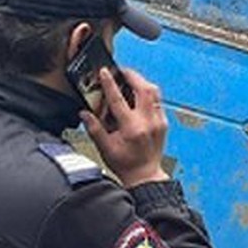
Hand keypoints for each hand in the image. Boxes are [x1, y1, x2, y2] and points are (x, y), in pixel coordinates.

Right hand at [81, 67, 169, 188]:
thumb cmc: (125, 164)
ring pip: (155, 93)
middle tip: (121, 71)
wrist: (145, 175)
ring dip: (142, 82)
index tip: (105, 72)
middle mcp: (148, 123)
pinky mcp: (163, 123)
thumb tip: (84, 113)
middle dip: (132, 76)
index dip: (110, 83)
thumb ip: (94, 128)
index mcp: (132, 128)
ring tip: (130, 79)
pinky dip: (148, 94)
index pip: (119, 99)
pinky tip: (139, 94)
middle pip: (144, 89)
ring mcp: (158, 122)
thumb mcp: (105, 147)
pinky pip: (158, 102)